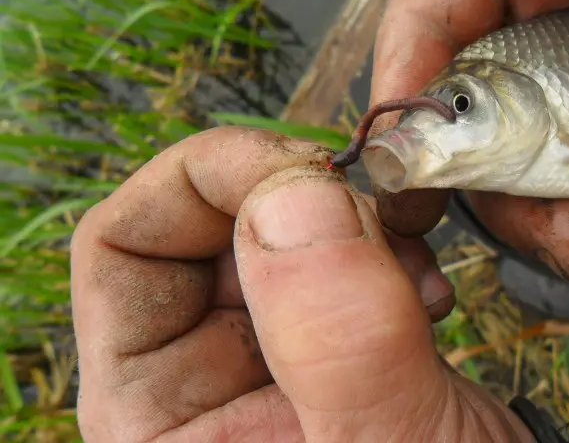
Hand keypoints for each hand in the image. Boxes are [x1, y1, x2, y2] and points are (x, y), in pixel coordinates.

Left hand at [71, 127, 533, 442]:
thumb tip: (295, 196)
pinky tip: (429, 294)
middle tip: (374, 215)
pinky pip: (338, 247)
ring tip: (416, 272)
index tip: (305, 168)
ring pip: (280, 223)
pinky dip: (388, 243)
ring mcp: (272, 355)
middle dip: (295, 198)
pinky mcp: (332, 340)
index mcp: (161, 417)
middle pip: (206, 222)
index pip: (122, 249)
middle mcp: (202, 377)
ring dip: (355, 219)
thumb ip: (337, 339)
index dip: (202, 181)